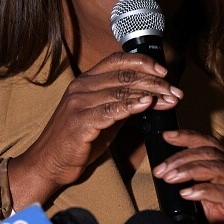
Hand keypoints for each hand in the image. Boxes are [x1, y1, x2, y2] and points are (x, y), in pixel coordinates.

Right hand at [8, 52, 182, 209]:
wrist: (49, 162)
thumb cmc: (77, 140)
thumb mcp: (103, 117)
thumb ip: (123, 104)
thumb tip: (152, 96)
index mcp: (86, 80)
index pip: (117, 60)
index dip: (142, 61)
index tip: (163, 70)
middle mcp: (81, 87)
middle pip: (124, 75)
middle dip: (154, 81)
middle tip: (175, 90)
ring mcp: (79, 103)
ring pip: (121, 90)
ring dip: (150, 94)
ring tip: (170, 98)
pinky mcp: (81, 121)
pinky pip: (111, 110)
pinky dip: (132, 105)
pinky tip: (147, 104)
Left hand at [153, 130, 223, 223]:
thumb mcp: (215, 208)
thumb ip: (199, 192)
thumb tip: (175, 182)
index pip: (210, 144)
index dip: (188, 137)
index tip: (166, 136)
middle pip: (210, 153)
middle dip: (181, 157)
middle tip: (160, 168)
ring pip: (218, 168)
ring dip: (190, 170)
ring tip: (170, 177)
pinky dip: (205, 190)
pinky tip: (188, 194)